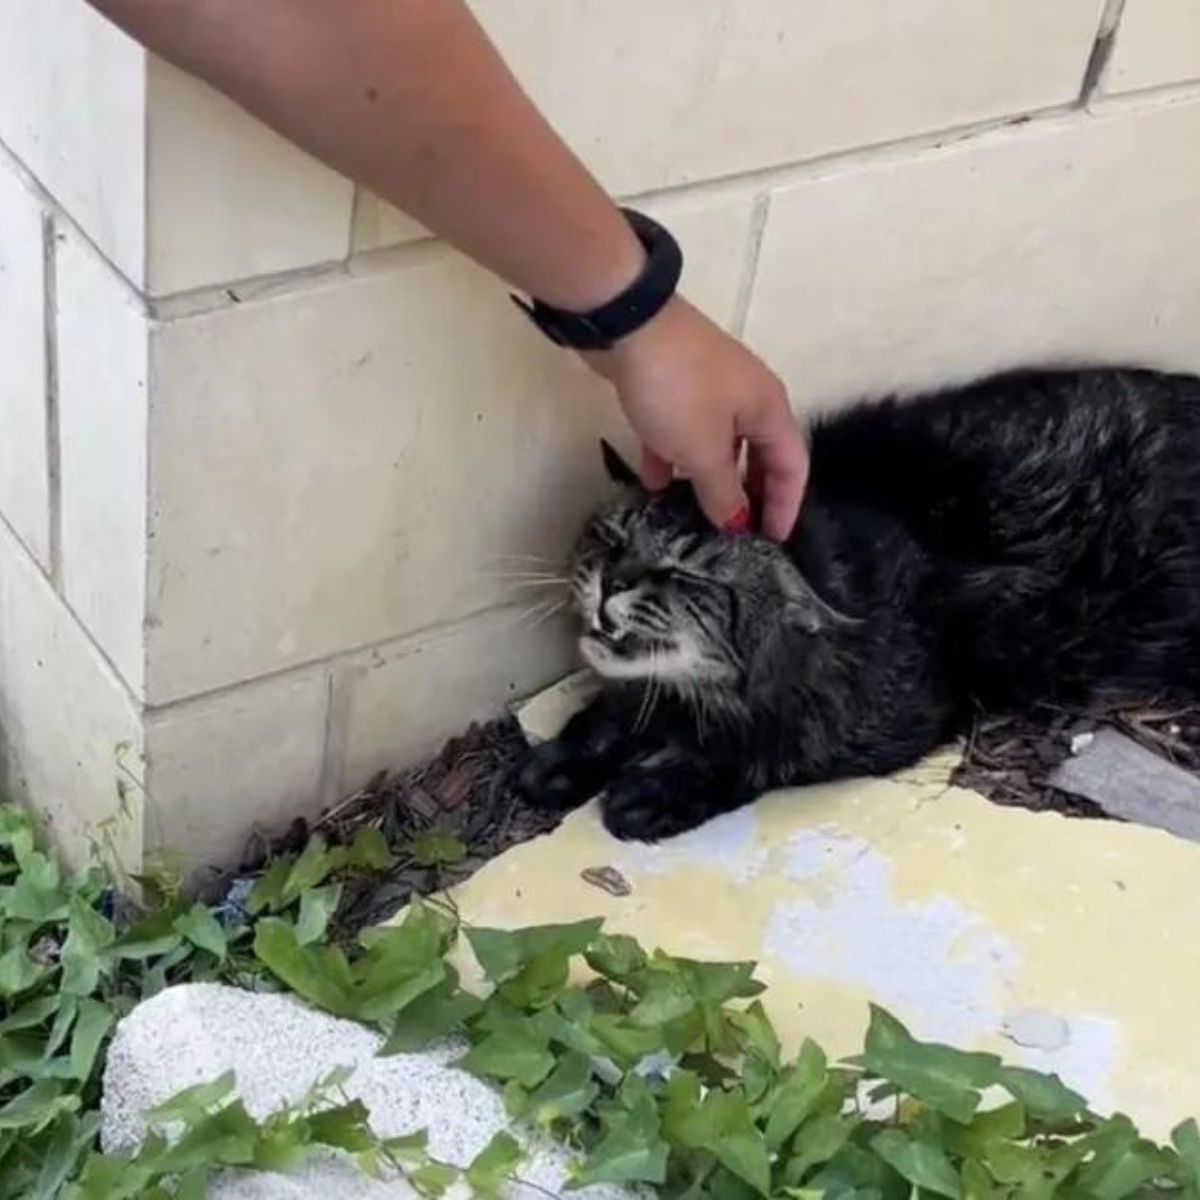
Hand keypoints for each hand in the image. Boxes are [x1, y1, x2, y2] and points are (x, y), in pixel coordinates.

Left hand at [584, 297, 808, 539]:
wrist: (628, 325)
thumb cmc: (679, 390)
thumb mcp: (704, 450)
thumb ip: (723, 491)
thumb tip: (736, 522)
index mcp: (769, 409)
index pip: (792, 466)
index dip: (786, 506)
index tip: (773, 543)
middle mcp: (747, 398)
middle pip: (758, 456)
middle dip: (750, 495)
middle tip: (738, 535)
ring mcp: (708, 391)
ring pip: (717, 446)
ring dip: (709, 481)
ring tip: (696, 518)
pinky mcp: (672, 387)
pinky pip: (681, 433)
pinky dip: (673, 459)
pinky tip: (654, 486)